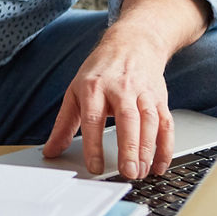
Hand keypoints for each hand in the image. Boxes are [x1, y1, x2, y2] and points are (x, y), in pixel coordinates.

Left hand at [41, 0, 209, 179]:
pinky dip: (165, 145)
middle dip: (129, 147)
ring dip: (148, 149)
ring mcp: (143, 93)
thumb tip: (50, 150)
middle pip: (127, 119)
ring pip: (149, 121)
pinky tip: (160, 165)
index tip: (95, 167)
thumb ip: (64, 124)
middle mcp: (120, 89)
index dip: (93, 144)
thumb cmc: (101, 70)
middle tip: (128, 172)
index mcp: (94, 87)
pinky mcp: (160, 98)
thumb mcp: (75, 91)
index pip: (93, 118)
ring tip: (142, 172)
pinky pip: (166, 123)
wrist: (133, 43)